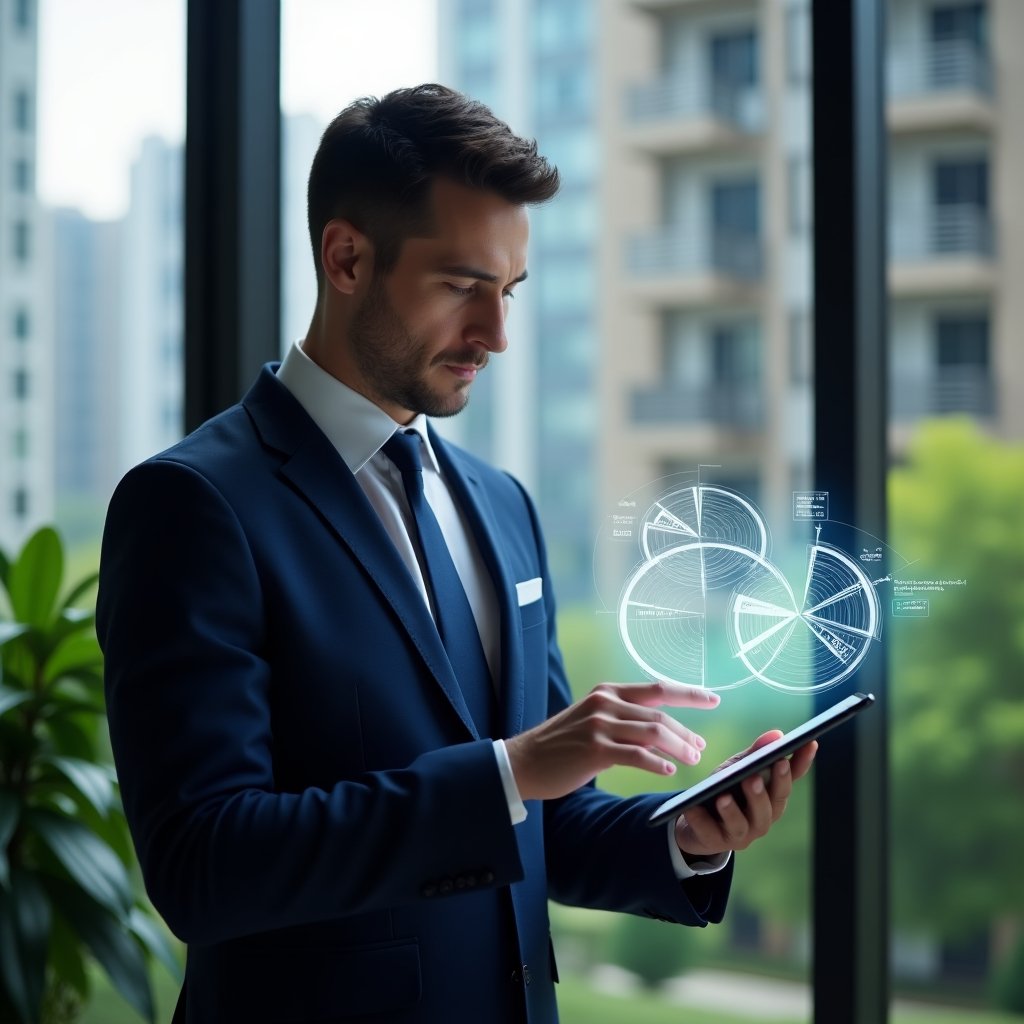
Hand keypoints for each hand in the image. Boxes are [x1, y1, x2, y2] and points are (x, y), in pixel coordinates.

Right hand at [505, 681, 720, 801]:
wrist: (525, 761)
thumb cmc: (562, 744)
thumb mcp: (592, 719)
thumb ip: (622, 719)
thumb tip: (659, 730)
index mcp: (608, 692)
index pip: (658, 688)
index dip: (689, 694)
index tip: (713, 699)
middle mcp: (606, 703)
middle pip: (660, 714)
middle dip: (686, 732)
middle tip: (701, 748)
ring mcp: (600, 725)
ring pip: (654, 733)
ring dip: (679, 748)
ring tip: (692, 759)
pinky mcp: (595, 749)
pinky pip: (637, 756)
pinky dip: (657, 764)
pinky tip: (668, 772)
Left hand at [674, 731, 817, 858]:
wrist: (694, 822)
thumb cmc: (723, 790)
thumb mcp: (736, 769)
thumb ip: (754, 754)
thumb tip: (777, 735)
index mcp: (772, 797)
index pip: (791, 779)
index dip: (802, 762)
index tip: (809, 742)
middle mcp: (763, 818)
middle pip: (771, 804)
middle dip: (767, 788)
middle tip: (759, 774)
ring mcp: (742, 833)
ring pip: (742, 823)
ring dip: (733, 810)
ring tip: (723, 797)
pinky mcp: (717, 842)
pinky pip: (709, 831)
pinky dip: (700, 820)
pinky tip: (692, 807)